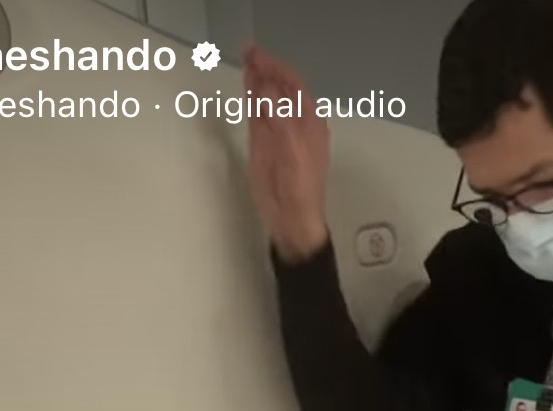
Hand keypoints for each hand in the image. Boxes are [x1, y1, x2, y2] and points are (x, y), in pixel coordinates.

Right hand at [240, 43, 330, 259]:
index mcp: (308, 120)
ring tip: (245, 59)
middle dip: (264, 67)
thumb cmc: (300, 188)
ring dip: (257, 78)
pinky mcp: (263, 142)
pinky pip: (257, 113)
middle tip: (247, 51)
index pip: (291, 84)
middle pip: (278, 86)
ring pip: (267, 97)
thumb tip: (267, 88)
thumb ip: (280, 119)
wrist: (292, 218)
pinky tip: (247, 83)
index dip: (274, 67)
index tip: (256, 54)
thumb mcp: (293, 151)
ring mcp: (276, 130)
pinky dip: (252, 97)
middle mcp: (293, 121)